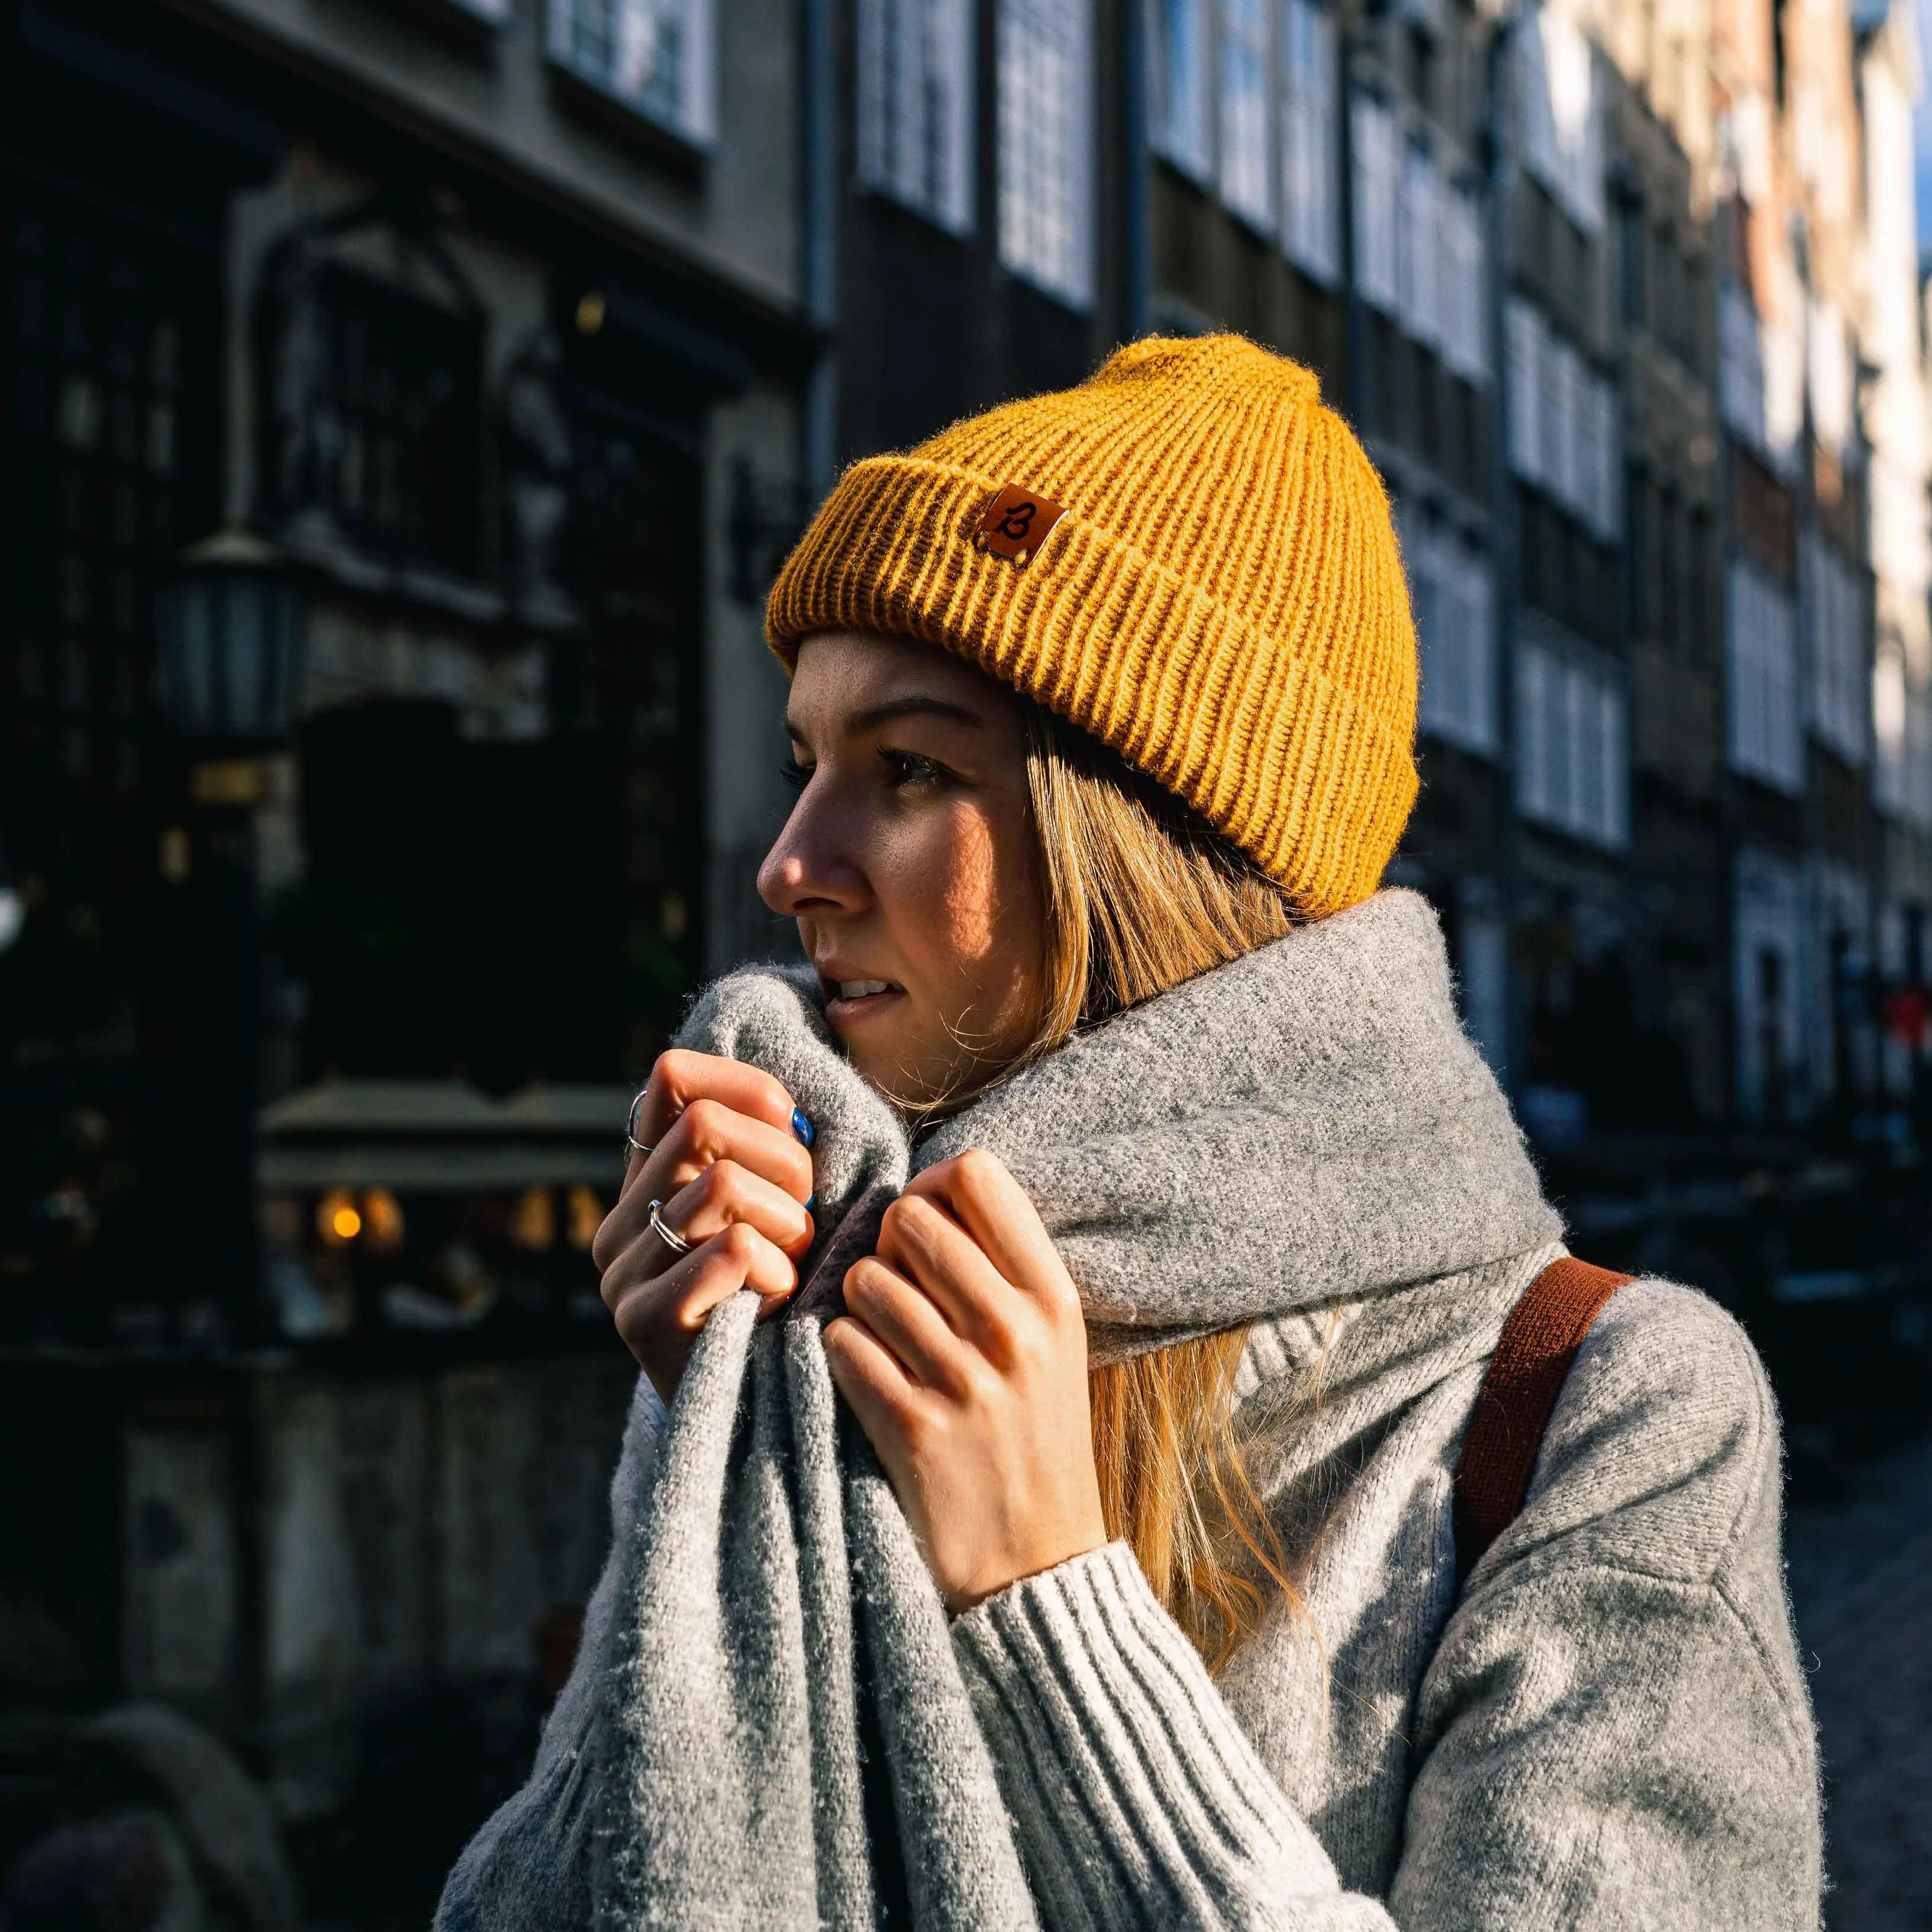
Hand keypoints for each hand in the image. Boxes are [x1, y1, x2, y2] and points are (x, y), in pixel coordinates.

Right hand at [591, 1049, 815, 1402]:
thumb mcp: (774, 1214)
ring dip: (788, 1223)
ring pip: (722, 1183)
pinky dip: (778, 1271)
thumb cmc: (784, 1303)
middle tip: (806, 1212)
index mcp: (645, 1187)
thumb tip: (785, 1105)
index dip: (743, 1085)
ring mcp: (624, 1274)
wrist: (760, 1426)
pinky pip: (732, 1248)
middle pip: (703, 1124)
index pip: (670, 1078)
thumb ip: (763, 1157)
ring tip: (795, 1264)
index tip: (792, 1123)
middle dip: (783, 1160)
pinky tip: (779, 1303)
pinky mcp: (645, 1322)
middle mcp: (618, 1225)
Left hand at [825, 1149, 1106, 1611]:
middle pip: (909, 1217)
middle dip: (887, 1244)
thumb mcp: (1052, 1340)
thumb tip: (929, 1189)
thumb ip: (1003, 1264)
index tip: (925, 1218)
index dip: (932, 1184)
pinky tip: (868, 1377)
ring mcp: (964, 1381)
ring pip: (865, 1279)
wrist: (1035, 1563)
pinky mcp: (913, 1429)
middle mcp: (1014, 1330)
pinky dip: (842, 1354)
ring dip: (859, 1304)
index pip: (977, 1176)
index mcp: (1053, 1297)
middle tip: (898, 1284)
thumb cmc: (1034, 1433)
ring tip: (886, 1338)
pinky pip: (842, 1344)